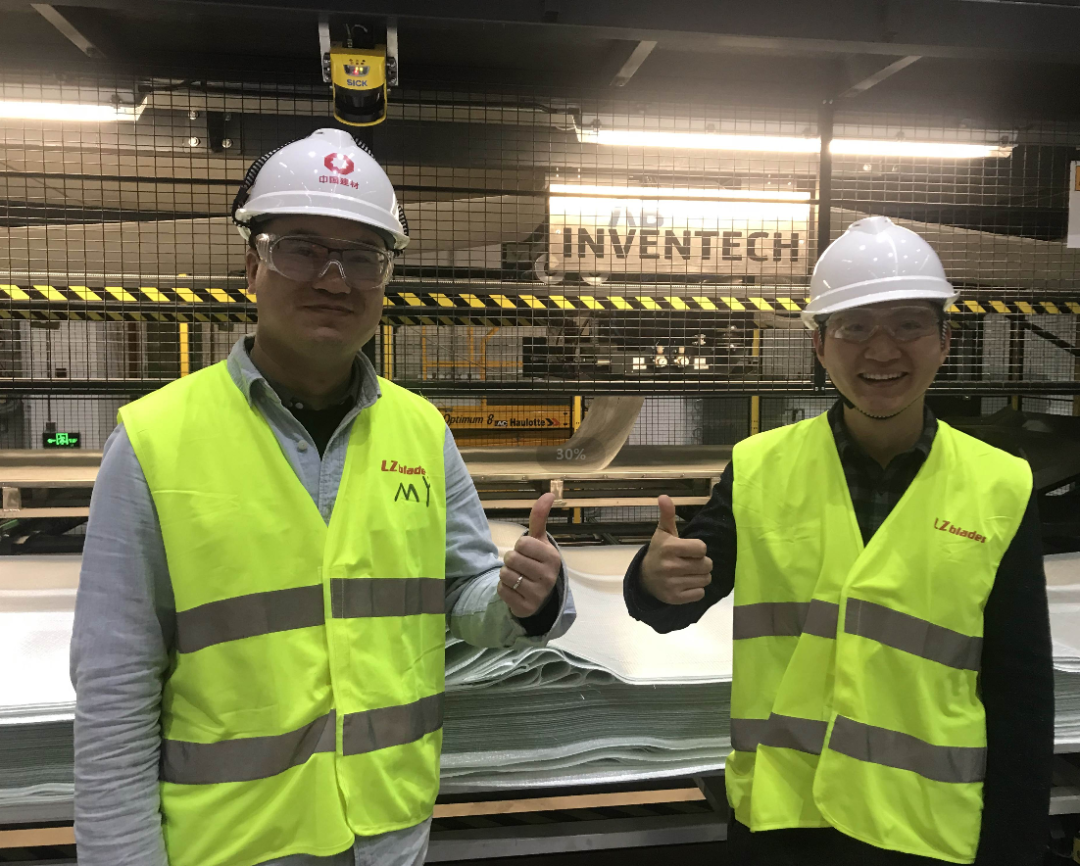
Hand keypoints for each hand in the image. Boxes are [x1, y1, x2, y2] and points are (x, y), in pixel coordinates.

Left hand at [497, 492, 561, 617]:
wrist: (542, 595)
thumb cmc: (538, 562)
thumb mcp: (539, 541)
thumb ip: (539, 518)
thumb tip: (549, 494)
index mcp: (552, 558)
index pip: (523, 543)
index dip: (520, 547)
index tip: (528, 553)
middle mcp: (548, 577)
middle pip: (511, 559)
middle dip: (511, 561)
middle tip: (521, 566)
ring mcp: (538, 594)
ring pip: (505, 575)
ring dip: (506, 575)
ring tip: (518, 578)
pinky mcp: (526, 608)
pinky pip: (502, 591)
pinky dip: (504, 589)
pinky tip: (515, 590)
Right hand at [640, 495, 712, 604]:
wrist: (645, 578)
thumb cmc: (659, 552)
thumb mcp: (663, 533)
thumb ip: (667, 515)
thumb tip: (664, 496)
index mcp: (670, 548)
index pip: (702, 548)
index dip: (699, 549)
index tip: (690, 549)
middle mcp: (670, 566)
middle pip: (706, 565)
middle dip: (702, 563)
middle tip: (691, 562)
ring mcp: (672, 583)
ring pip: (705, 579)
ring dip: (701, 576)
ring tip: (689, 573)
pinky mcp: (675, 598)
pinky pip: (700, 593)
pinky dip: (697, 589)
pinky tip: (686, 584)